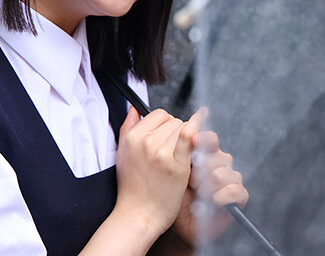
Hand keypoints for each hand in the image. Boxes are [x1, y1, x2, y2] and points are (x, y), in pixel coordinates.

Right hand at [114, 107, 205, 238]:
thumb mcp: (121, 154)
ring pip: (184, 129)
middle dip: (177, 133)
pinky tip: (203, 115)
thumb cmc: (131, 188)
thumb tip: (134, 109)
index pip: (158, 114)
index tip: (166, 137)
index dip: (166, 124)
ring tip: (177, 159)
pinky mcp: (177, 165)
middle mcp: (146, 142)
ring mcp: (162, 153)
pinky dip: (198, 125)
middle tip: (172, 153)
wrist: (138, 215)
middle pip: (173, 121)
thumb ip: (127, 128)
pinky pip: (189, 137)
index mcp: (133, 137)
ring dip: (186, 141)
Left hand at [171, 110, 248, 246]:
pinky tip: (211, 201)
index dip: (203, 138)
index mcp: (202, 153)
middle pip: (218, 154)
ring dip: (209, 183)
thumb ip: (162, 142)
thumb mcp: (162, 166)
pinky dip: (223, 196)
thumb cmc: (167, 193)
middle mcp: (218, 162)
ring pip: (225, 172)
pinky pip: (236, 190)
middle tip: (190, 179)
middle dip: (202, 167)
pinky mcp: (237, 196)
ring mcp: (229, 179)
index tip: (193, 139)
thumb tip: (147, 116)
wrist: (175, 221)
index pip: (208, 138)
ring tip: (197, 192)